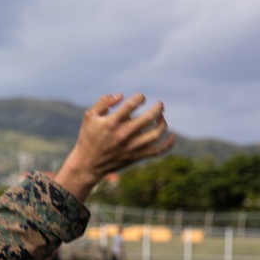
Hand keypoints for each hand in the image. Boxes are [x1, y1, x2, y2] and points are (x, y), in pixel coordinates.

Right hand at [55, 93, 176, 200]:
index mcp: (112, 123)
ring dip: (163, 122)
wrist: (87, 164)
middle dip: (158, 107)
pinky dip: (168, 144)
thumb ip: (103, 102)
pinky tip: (173, 135)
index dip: (140, 97)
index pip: (133, 104)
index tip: (140, 99)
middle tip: (160, 105)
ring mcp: (131, 147)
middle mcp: (123, 134)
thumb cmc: (88, 137)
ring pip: (156, 133)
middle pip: (150, 117)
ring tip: (161, 118)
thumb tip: (121, 95)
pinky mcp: (135, 157)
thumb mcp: (89, 117)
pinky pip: (157, 151)